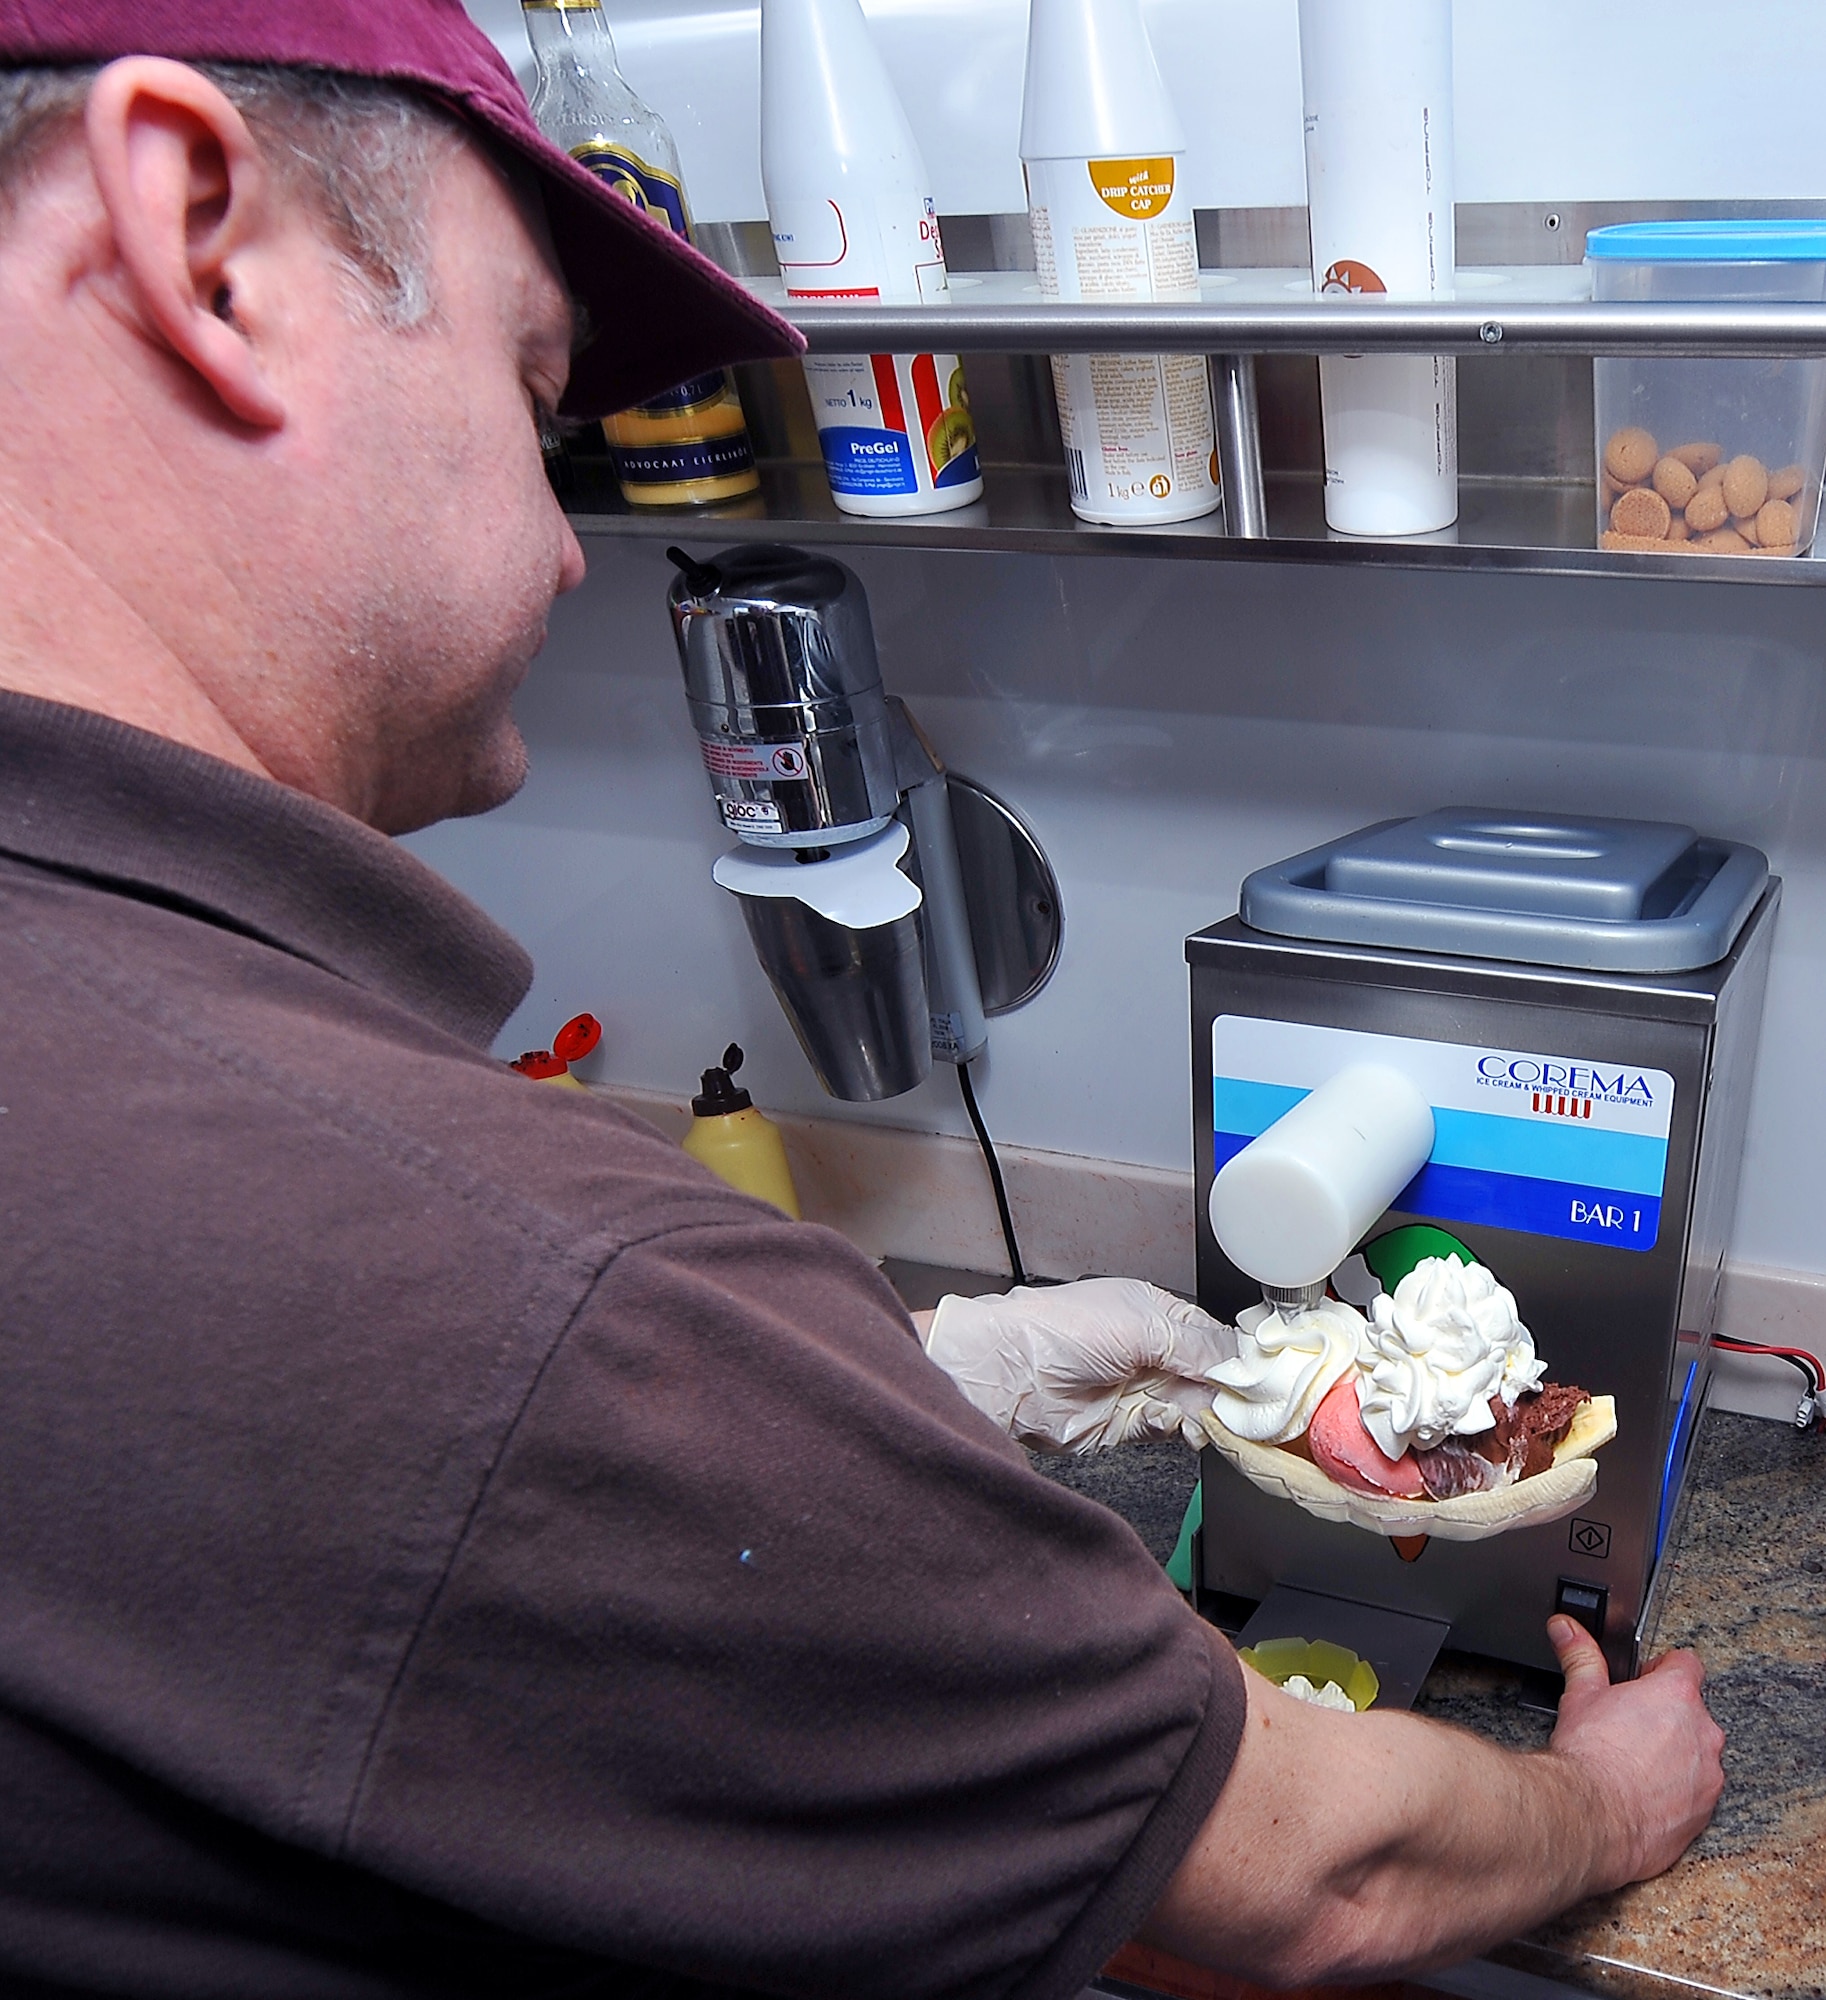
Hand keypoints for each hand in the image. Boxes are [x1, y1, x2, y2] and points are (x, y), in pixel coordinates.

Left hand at [922, 1277, 1236, 1453]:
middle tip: (1251, 1402)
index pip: (1215, 1336)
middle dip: (1230, 1389)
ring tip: (1215, 1414)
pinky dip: (1182, 1430)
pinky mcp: (1128, 1425)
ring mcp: (1141, 1388)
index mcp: (1157, 1313)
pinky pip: (1171, 1429)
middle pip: (1211, 1375)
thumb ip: (1197, 1345)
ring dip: (1208, 1413)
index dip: (1241, 1356)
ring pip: (1196, 1405)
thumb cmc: (1060, 1329)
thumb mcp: (1142, 1325)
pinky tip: (1184, 1425)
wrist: (1010, 1374)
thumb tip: (1243, 1357)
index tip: (1267, 1374)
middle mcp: (1152, 1350)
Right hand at [1546, 1615, 1725, 1886]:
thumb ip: (1580, 1656)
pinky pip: (1697, 1792)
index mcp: (1676, 1695)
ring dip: (1675, 1754)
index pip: (1686, 1663)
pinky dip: (1677, 1791)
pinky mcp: (1705, 1812)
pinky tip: (1642, 1794)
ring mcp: (1709, 1775)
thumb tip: (1566, 1627)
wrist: (1592, 1817)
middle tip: (1629, 1726)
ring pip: (1697, 1753)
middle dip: (1666, 1716)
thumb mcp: (1579, 1695)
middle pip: (1693, 1711)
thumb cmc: (1591, 1756)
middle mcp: (1703, 1732)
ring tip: (1634, 1764)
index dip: (1661, 1669)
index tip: (1642, 1681)